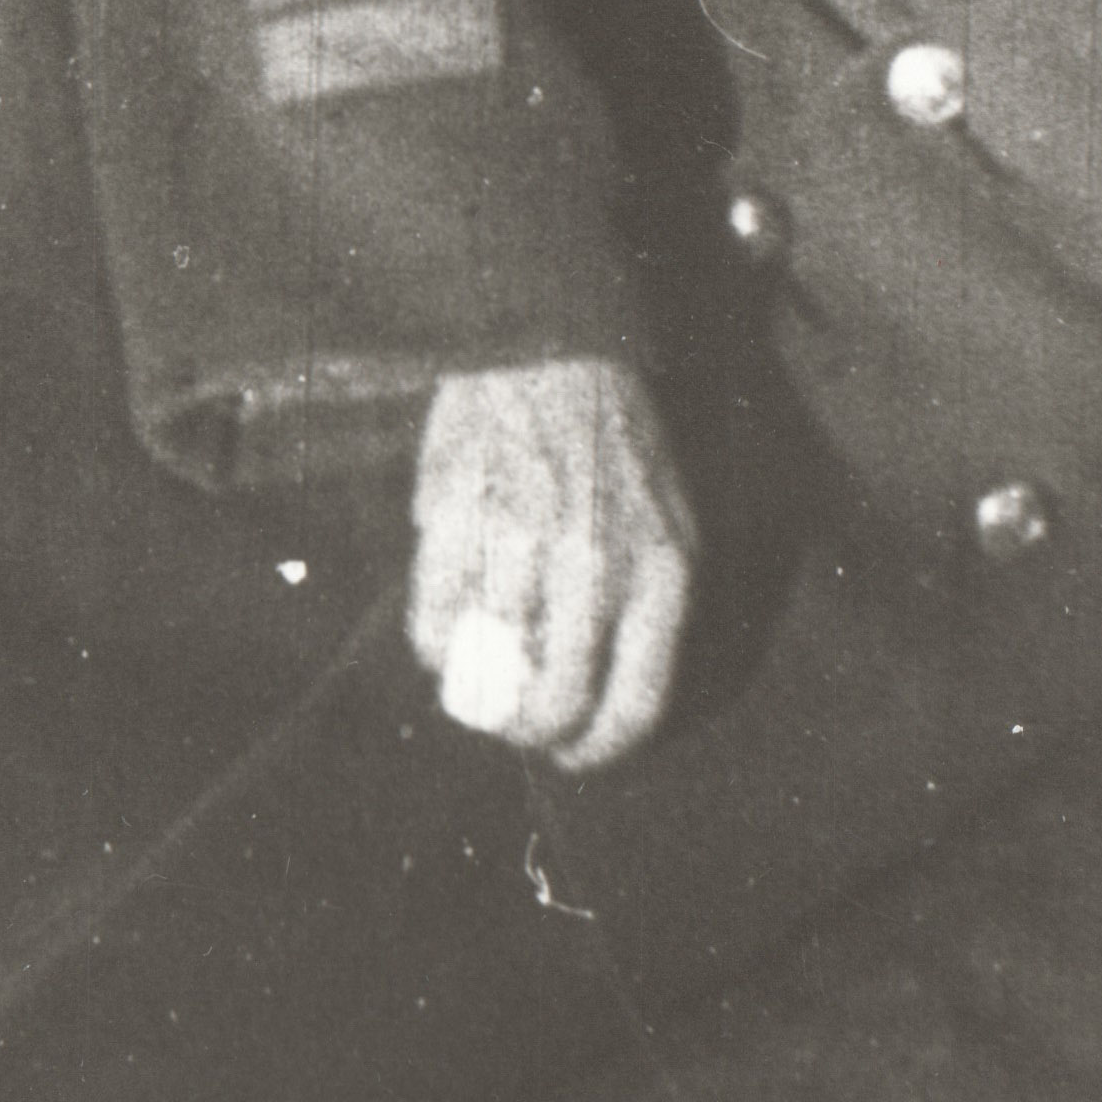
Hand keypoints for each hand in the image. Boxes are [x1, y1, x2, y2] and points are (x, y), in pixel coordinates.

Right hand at [406, 357, 697, 772]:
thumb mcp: (667, 520)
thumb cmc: (615, 440)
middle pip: (558, 705)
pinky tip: (444, 633)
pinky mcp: (460, 524)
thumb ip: (647, 606)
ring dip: (477, 694)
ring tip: (475, 677)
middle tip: (518, 724)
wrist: (554, 346)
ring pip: (491, 675)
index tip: (574, 755)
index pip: (635, 705)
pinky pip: (434, 628)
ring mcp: (524, 547)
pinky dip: (434, 647)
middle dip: (533, 733)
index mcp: (661, 571)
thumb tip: (613, 695)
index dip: (598, 749)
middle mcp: (597, 568)